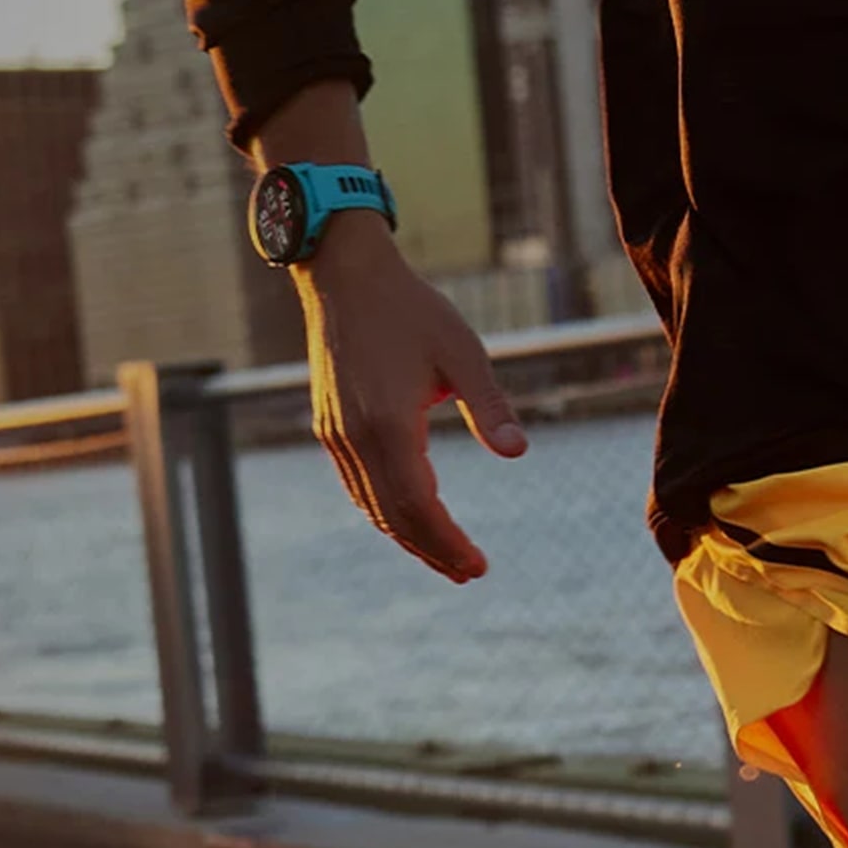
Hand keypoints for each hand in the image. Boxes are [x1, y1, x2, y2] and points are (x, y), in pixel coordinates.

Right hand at [295, 222, 526, 582]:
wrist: (344, 274)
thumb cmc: (411, 309)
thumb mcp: (463, 351)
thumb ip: (490, 406)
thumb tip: (518, 453)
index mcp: (388, 424)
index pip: (420, 505)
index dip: (449, 542)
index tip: (479, 565)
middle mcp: (355, 438)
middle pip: (394, 517)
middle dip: (433, 550)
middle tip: (470, 573)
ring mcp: (336, 435)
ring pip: (371, 505)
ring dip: (409, 537)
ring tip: (446, 557)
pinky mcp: (330, 426)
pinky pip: (357, 485)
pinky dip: (384, 511)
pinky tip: (408, 517)